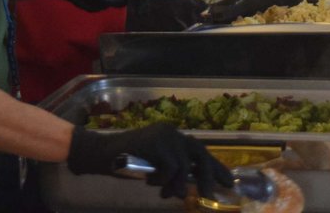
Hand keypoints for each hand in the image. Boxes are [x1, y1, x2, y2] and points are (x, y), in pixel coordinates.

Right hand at [68, 123, 232, 199]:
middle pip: (199, 155)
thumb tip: (195, 186)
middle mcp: (173, 132)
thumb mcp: (157, 168)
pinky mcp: (155, 142)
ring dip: (176, 185)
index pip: (201, 151)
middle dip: (207, 177)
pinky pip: (170, 168)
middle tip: (209, 196)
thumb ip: (175, 172)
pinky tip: (150, 182)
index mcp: (175, 137)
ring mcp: (164, 135)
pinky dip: (163, 180)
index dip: (216, 167)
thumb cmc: (126, 162)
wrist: (100, 154)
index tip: (228, 182)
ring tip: (165, 193)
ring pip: (183, 165)